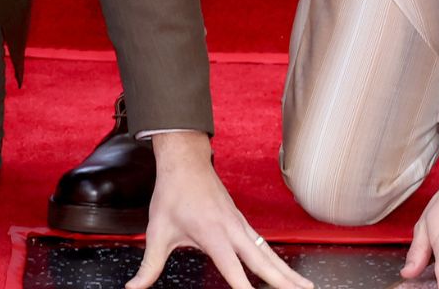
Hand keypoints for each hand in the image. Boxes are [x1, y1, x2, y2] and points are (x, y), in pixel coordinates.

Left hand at [129, 132, 312, 288]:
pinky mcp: (242, 222)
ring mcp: (241, 225)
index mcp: (213, 234)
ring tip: (304, 286)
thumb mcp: (157, 232)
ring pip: (268, 252)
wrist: (185, 162)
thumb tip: (133, 288)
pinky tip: (285, 270)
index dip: (245, 288)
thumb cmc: (172, 194)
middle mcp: (232, 230)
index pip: (233, 269)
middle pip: (263, 261)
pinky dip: (277, 259)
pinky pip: (264, 244)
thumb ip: (149, 266)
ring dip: (287, 270)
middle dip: (283, 280)